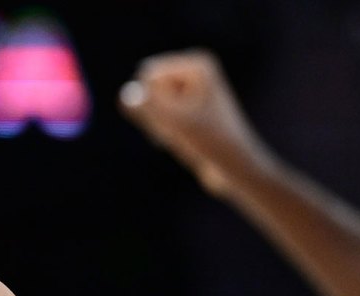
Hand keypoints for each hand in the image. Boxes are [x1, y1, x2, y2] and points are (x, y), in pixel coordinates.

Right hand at [118, 49, 270, 195]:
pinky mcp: (184, 108)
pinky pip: (156, 117)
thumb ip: (147, 107)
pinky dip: (164, 132)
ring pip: (149, 106)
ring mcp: (189, 90)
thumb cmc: (210, 142)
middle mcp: (194, 71)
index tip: (183, 117)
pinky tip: (183, 140)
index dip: (156, 103)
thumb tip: (124, 95)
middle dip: (157, 115)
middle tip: (184, 129)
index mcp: (197, 64)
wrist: (235, 167)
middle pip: (147, 90)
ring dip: (159, 126)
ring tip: (185, 136)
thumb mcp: (175, 124)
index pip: (148, 75)